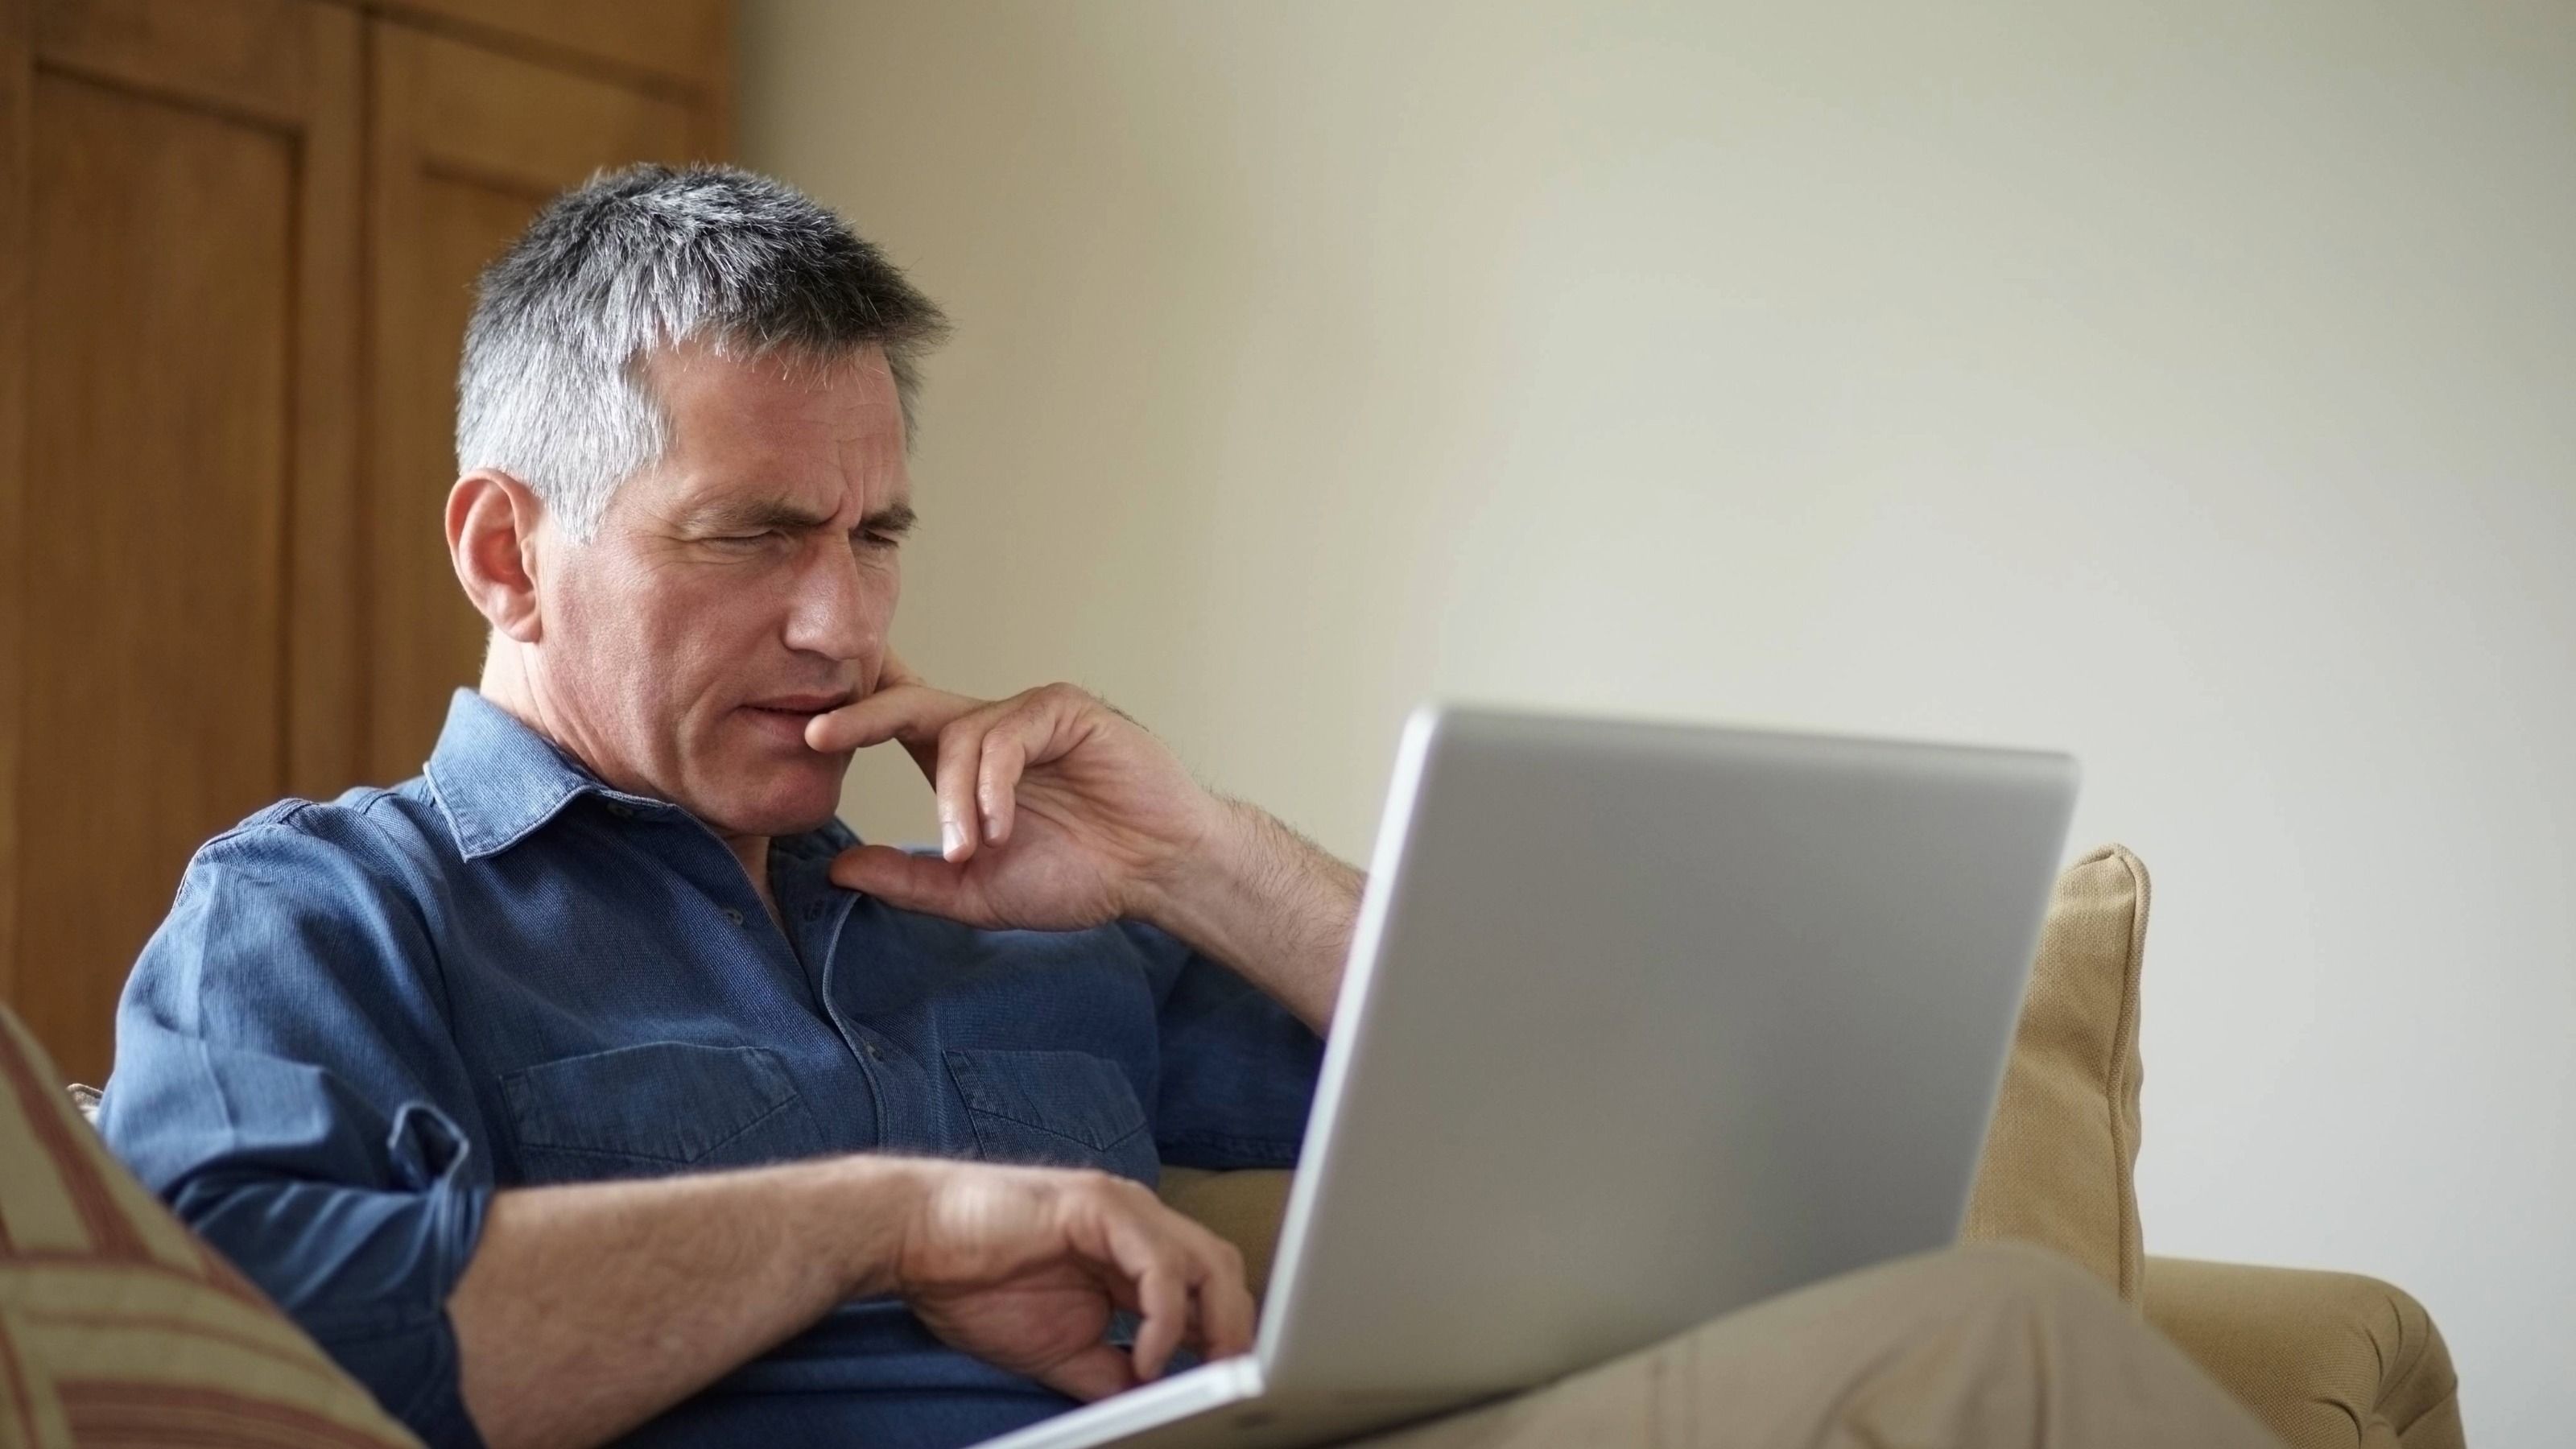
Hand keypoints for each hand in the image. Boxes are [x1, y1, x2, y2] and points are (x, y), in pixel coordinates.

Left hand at [805, 659, 1220, 931]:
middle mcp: (990, 728)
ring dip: (953, 798)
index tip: (796, 729)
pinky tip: (1001, 825)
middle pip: (908, 702)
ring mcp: (1028, 715)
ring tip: (971, 848)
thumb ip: (909, 878)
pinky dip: (993, 785)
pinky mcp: (1065, 711)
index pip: (895, 721)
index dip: (849, 715)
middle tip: (814, 735)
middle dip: (858, 716)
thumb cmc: (1080, 875)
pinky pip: (1007, 736)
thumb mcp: (975, 890)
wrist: (1158, 874)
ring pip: (959, 734)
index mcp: (962, 762)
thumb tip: (837, 871)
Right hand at [894, 1162, 1255, 1399]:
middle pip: (1221, 1271)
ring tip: (1210, 1371)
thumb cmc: (973, 1286)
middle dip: (1236, 1330)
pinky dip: (1163, 1314)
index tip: (1231, 1388)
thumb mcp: (1059, 1352)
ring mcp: (1121, 1210)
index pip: (1206, 1290)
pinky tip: (1148, 1356)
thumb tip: (1158, 1407)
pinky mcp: (1097, 1205)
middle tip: (1234, 1383)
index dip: (1226, 1337)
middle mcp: (1138, 1226)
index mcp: (1132, 1257)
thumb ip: (1111, 1373)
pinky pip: (1156, 1261)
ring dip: (1216, 1323)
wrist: (910, 1241)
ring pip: (1204, 1259)